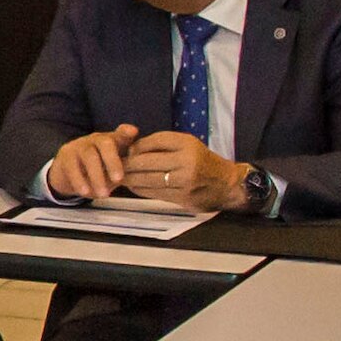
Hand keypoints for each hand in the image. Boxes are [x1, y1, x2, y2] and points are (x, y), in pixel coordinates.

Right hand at [43, 128, 137, 200]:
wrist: (67, 172)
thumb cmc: (97, 170)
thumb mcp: (113, 170)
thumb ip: (125, 170)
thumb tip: (134, 177)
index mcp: (111, 141)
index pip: (121, 134)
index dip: (126, 133)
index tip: (133, 132)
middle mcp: (96, 139)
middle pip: (105, 144)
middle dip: (113, 161)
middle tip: (118, 180)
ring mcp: (79, 145)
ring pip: (89, 156)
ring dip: (97, 176)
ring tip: (104, 194)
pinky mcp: (65, 155)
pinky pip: (72, 167)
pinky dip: (80, 181)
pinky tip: (86, 192)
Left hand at [116, 132, 249, 211]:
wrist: (226, 184)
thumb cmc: (202, 161)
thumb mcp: (186, 144)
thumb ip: (160, 144)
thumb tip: (130, 149)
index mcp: (186, 144)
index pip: (152, 142)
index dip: (134, 147)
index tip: (122, 150)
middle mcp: (186, 162)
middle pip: (145, 163)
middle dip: (126, 165)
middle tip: (113, 165)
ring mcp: (184, 182)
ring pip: (147, 180)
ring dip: (130, 179)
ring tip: (119, 177)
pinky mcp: (182, 198)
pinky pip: (154, 193)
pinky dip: (140, 189)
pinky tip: (133, 186)